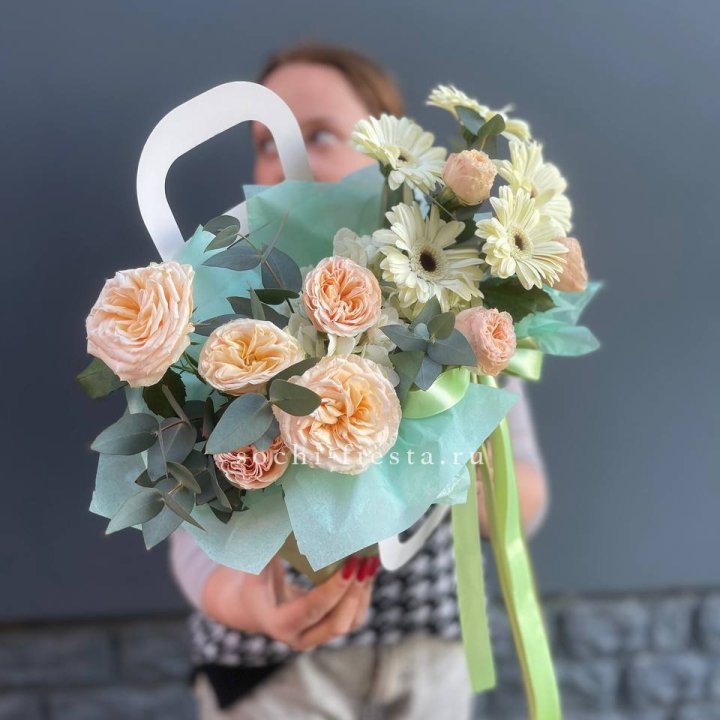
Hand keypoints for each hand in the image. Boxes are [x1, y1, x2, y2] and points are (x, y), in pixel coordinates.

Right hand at [201, 555, 378, 650]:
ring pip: (350, 622)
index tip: (351, 564)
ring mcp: (316, 637)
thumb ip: (269, 544)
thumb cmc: (254, 579)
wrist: (251, 605)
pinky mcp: (328, 630)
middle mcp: (299, 637)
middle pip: (337, 623)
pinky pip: (353, 617)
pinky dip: (363, 595)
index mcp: (278, 623)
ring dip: (363, 593)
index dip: (334, 589)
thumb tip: (287, 513)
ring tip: (370, 562)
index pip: (312, 609)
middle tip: (365, 561)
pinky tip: (366, 570)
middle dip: (354, 592)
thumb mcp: (256, 564)